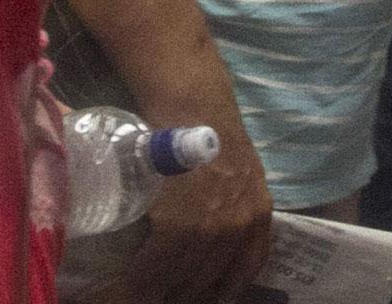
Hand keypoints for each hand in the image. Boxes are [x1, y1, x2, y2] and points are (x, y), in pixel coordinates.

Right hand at [101, 130, 273, 303]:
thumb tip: (218, 239)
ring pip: (183, 276)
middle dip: (190, 290)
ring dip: (165, 289)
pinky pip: (156, 266)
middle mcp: (237, 226)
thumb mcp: (241, 173)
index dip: (228, 288)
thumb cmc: (211, 132)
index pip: (248, 267)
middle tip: (172, 294)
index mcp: (258, 214)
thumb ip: (236, 207)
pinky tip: (134, 282)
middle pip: (211, 277)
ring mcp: (208, 228)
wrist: (191, 107)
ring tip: (151, 293)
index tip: (213, 298)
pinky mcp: (176, 226)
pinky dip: (142, 278)